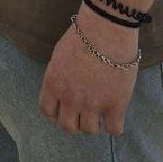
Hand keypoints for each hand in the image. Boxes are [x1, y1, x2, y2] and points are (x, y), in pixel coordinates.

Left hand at [39, 6, 139, 134]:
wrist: (106, 31)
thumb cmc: (82, 35)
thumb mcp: (59, 55)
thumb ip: (59, 75)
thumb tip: (62, 85)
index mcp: (53, 84)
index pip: (47, 111)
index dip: (55, 114)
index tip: (63, 110)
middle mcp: (70, 98)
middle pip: (68, 126)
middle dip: (74, 121)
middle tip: (82, 113)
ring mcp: (92, 104)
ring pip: (89, 130)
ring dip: (94, 123)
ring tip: (100, 113)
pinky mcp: (115, 105)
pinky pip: (114, 129)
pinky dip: (114, 126)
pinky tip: (115, 116)